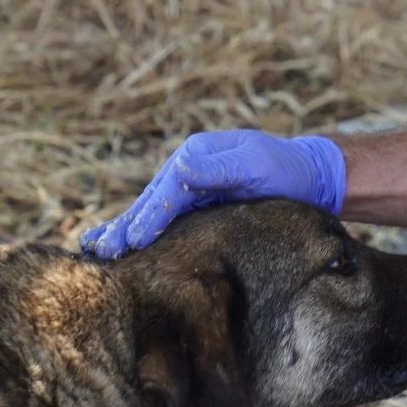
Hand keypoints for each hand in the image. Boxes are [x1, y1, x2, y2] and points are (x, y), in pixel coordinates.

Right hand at [80, 131, 345, 258]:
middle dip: (125, 226)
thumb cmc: (288, 170)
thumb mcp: (259, 164)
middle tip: (101, 252)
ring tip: (96, 251)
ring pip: (151, 212)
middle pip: (150, 200)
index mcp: (198, 154)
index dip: (151, 215)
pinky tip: (119, 246)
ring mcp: (190, 189)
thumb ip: (221, 168)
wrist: (311, 177)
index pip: (168, 188)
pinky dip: (141, 233)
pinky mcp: (197, 208)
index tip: (134, 240)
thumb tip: (181, 170)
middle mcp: (188, 170)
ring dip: (124, 231)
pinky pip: (164, 221)